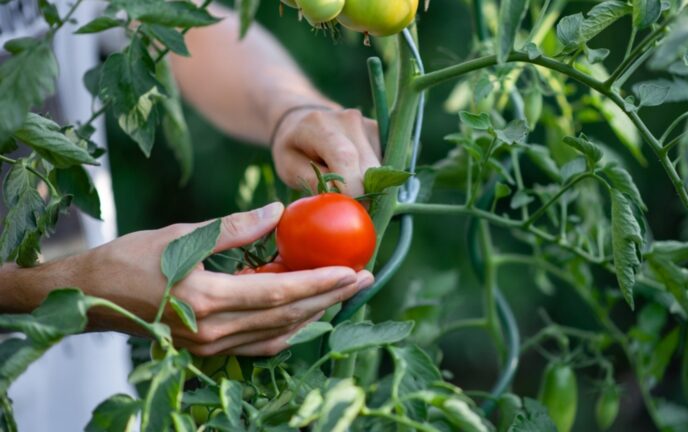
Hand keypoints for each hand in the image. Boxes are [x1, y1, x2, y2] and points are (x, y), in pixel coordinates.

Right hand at [0, 203, 372, 356]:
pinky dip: (288, 325)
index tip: (354, 270)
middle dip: (331, 298)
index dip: (321, 282)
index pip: (281, 291)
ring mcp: (212, 346)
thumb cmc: (131, 259)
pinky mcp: (209, 350)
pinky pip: (261, 342)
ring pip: (279, 332)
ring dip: (315, 312)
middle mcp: (214, 330)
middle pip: (289, 315)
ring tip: (343, 291)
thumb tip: (280, 211)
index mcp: (208, 298)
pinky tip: (304, 309)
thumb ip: (235, 226)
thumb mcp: (183, 234)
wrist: (91, 297)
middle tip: (365, 279)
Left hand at [272, 108, 380, 196]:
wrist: (304, 121)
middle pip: (368, 167)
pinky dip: (373, 177)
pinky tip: (355, 174)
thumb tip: (341, 198)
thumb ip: (312, 181)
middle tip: (348, 206)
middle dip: (363, 193)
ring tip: (345, 184)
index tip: (350, 209)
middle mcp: (349, 120)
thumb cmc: (294, 149)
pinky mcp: (380, 132)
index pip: (345, 157)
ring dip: (368, 185)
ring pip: (380, 168)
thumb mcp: (289, 168)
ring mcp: (368, 124)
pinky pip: (384, 164)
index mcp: (320, 126)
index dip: (352, 187)